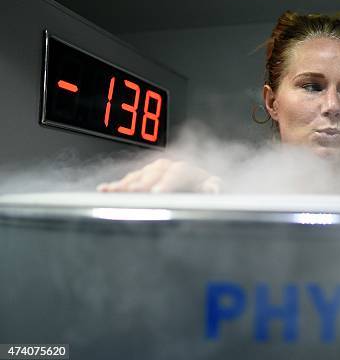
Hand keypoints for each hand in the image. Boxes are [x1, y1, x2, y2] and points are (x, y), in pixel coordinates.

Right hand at [96, 158, 220, 192]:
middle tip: (132, 192)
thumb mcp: (215, 190)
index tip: (157, 192)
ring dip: (125, 182)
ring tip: (111, 191)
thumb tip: (214, 188)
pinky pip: (131, 178)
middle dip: (142, 182)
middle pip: (155, 171)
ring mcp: (157, 170)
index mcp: (189, 170)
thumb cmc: (206, 191)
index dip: (167, 182)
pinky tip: (105, 189)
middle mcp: (171, 167)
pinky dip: (118, 184)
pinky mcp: (146, 176)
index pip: (177, 172)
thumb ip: (214, 188)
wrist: (203, 187)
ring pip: (141, 173)